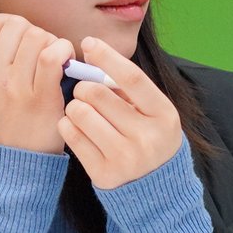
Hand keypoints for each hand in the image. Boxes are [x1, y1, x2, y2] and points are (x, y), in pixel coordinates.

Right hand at [0, 12, 74, 154]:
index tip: (22, 39)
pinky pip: (52, 56)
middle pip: (17, 25)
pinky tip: (66, 61)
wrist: (14, 164)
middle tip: (43, 52)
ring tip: (55, 60)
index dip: (11, 23)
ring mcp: (15, 87)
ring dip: (52, 42)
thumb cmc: (3, 126)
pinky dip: (63, 50)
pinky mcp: (40, 97)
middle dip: (35, 32)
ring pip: (36, 36)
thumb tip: (15, 33)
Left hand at [58, 36, 182, 189]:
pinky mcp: (104, 174)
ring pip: (80, 112)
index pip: (132, 78)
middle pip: (98, 94)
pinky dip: (68, 125)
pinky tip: (77, 128)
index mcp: (164, 115)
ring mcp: (126, 158)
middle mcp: (147, 137)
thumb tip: (92, 54)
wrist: (156, 190)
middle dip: (83, 86)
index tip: (88, 42)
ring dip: (74, 106)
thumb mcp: (152, 113)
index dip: (107, 57)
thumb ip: (128, 89)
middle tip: (84, 91)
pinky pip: (71, 135)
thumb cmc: (148, 138)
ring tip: (82, 112)